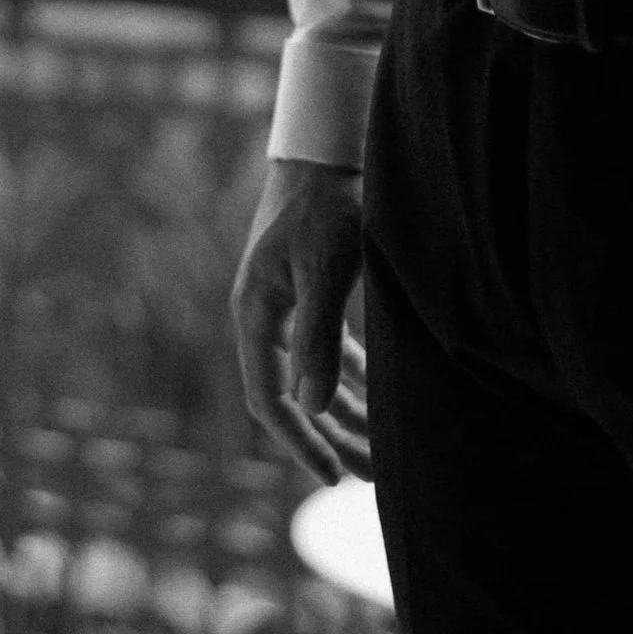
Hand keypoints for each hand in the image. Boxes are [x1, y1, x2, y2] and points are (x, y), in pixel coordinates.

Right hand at [232, 157, 371, 483]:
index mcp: (255, 315)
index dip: (301, 441)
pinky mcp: (305, 294)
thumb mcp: (327, 269)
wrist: (325, 155)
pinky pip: (324, 353)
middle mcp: (263, 318)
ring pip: (309, 379)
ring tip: (377, 452)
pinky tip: (376, 401)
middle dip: (328, 438)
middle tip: (367, 478)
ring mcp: (282, 307)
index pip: (270, 398)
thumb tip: (313, 405)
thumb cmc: (327, 207)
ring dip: (341, 415)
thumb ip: (320, 336)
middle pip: (291, 397)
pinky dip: (348, 380)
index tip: (333, 476)